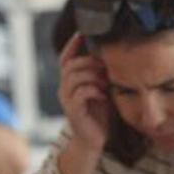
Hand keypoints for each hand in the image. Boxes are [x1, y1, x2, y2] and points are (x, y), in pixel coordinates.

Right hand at [58, 33, 109, 153]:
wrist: (92, 141)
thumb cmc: (98, 114)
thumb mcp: (100, 90)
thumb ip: (99, 75)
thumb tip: (109, 57)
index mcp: (69, 82)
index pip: (65, 59)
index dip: (71, 45)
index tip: (81, 33)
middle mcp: (63, 89)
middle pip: (70, 65)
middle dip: (89, 62)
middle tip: (105, 66)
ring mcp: (66, 100)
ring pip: (74, 77)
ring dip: (93, 76)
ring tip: (105, 82)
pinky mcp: (72, 110)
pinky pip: (81, 92)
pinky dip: (94, 90)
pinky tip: (103, 95)